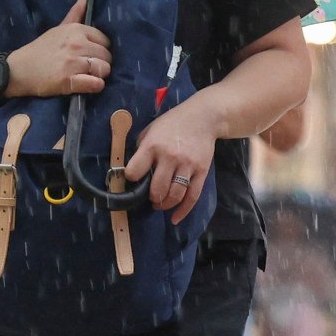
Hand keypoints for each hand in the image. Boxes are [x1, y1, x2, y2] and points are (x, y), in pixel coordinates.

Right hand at [7, 0, 109, 99]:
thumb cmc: (40, 49)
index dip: (100, 49)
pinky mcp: (68, 81)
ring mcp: (72, 63)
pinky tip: (88, 85)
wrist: (18, 70)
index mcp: (76, 30)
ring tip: (88, 76)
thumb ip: (75, 13)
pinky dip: (95, 86)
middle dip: (101, 63)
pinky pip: (96, 84)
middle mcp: (76, 44)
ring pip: (104, 69)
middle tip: (88, 67)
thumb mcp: (58, 28)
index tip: (90, 55)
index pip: (105, 40)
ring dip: (99, 75)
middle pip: (107, 56)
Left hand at [127, 107, 214, 223]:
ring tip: (160, 203)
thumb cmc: (173, 124)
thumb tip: (131, 169)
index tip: (133, 179)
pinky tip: (175, 218)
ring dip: (164, 204)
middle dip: (151, 197)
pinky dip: (183, 211)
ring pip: (175, 195)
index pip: (135, 171)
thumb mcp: (151, 130)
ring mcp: (187, 165)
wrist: (204, 117)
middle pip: (157, 189)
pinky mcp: (201, 171)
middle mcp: (170, 157)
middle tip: (150, 195)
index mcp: (153, 145)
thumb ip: (141, 148)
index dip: (131, 177)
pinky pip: (192, 196)